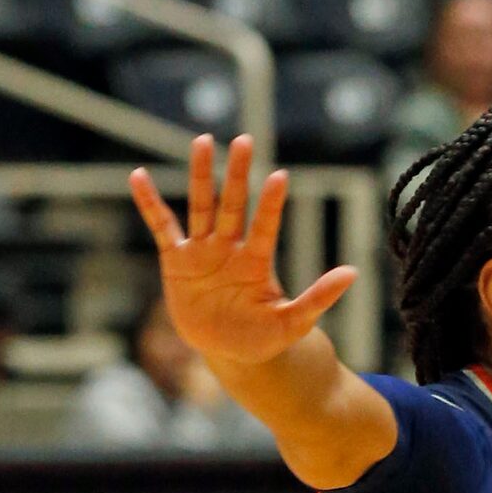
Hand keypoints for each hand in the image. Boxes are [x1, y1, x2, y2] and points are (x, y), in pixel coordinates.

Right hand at [130, 134, 356, 369]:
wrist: (230, 353)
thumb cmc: (264, 338)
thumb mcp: (293, 322)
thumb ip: (319, 297)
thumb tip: (353, 273)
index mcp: (257, 262)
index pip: (265, 226)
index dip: (271, 204)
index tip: (280, 176)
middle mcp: (230, 248)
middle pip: (233, 204)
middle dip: (238, 174)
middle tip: (244, 140)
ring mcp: (202, 251)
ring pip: (201, 205)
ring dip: (201, 175)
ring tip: (203, 141)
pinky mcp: (176, 260)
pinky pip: (162, 226)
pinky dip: (149, 203)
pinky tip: (138, 177)